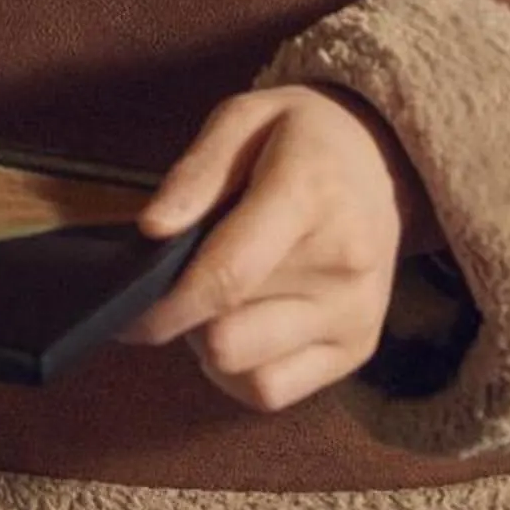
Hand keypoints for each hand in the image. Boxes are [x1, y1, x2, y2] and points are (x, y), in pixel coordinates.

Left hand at [127, 83, 436, 412]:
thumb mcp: (246, 118)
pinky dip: (242, 369)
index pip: (226, 277)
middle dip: (189, 315)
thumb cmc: (301, 137)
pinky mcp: (360, 348)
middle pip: (225, 334)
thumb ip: (196, 172)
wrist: (382, 157)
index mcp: (312, 194)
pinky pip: (269, 391)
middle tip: (194, 278)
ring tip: (227, 296)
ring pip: (241, 369)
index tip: (126, 310)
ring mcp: (355, 312)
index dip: (163, 306)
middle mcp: (344, 262)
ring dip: (214, 342)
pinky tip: (250, 325)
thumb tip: (151, 231)